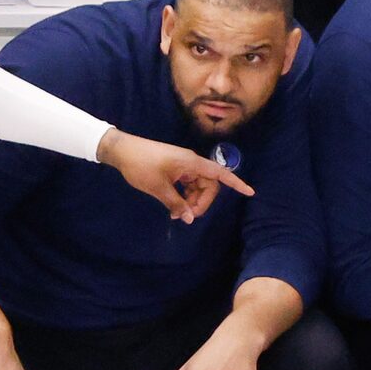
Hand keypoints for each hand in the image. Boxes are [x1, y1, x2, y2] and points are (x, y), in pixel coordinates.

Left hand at [99, 130, 252, 223]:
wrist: (121, 150)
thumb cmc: (141, 165)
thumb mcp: (158, 188)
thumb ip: (176, 203)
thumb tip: (190, 219)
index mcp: (192, 164)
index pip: (221, 174)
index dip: (236, 183)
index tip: (250, 192)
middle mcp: (191, 163)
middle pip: (208, 185)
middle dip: (202, 202)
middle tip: (187, 216)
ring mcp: (183, 165)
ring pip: (197, 185)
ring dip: (191, 200)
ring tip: (177, 213)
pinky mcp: (174, 167)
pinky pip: (187, 183)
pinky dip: (184, 195)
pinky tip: (174, 205)